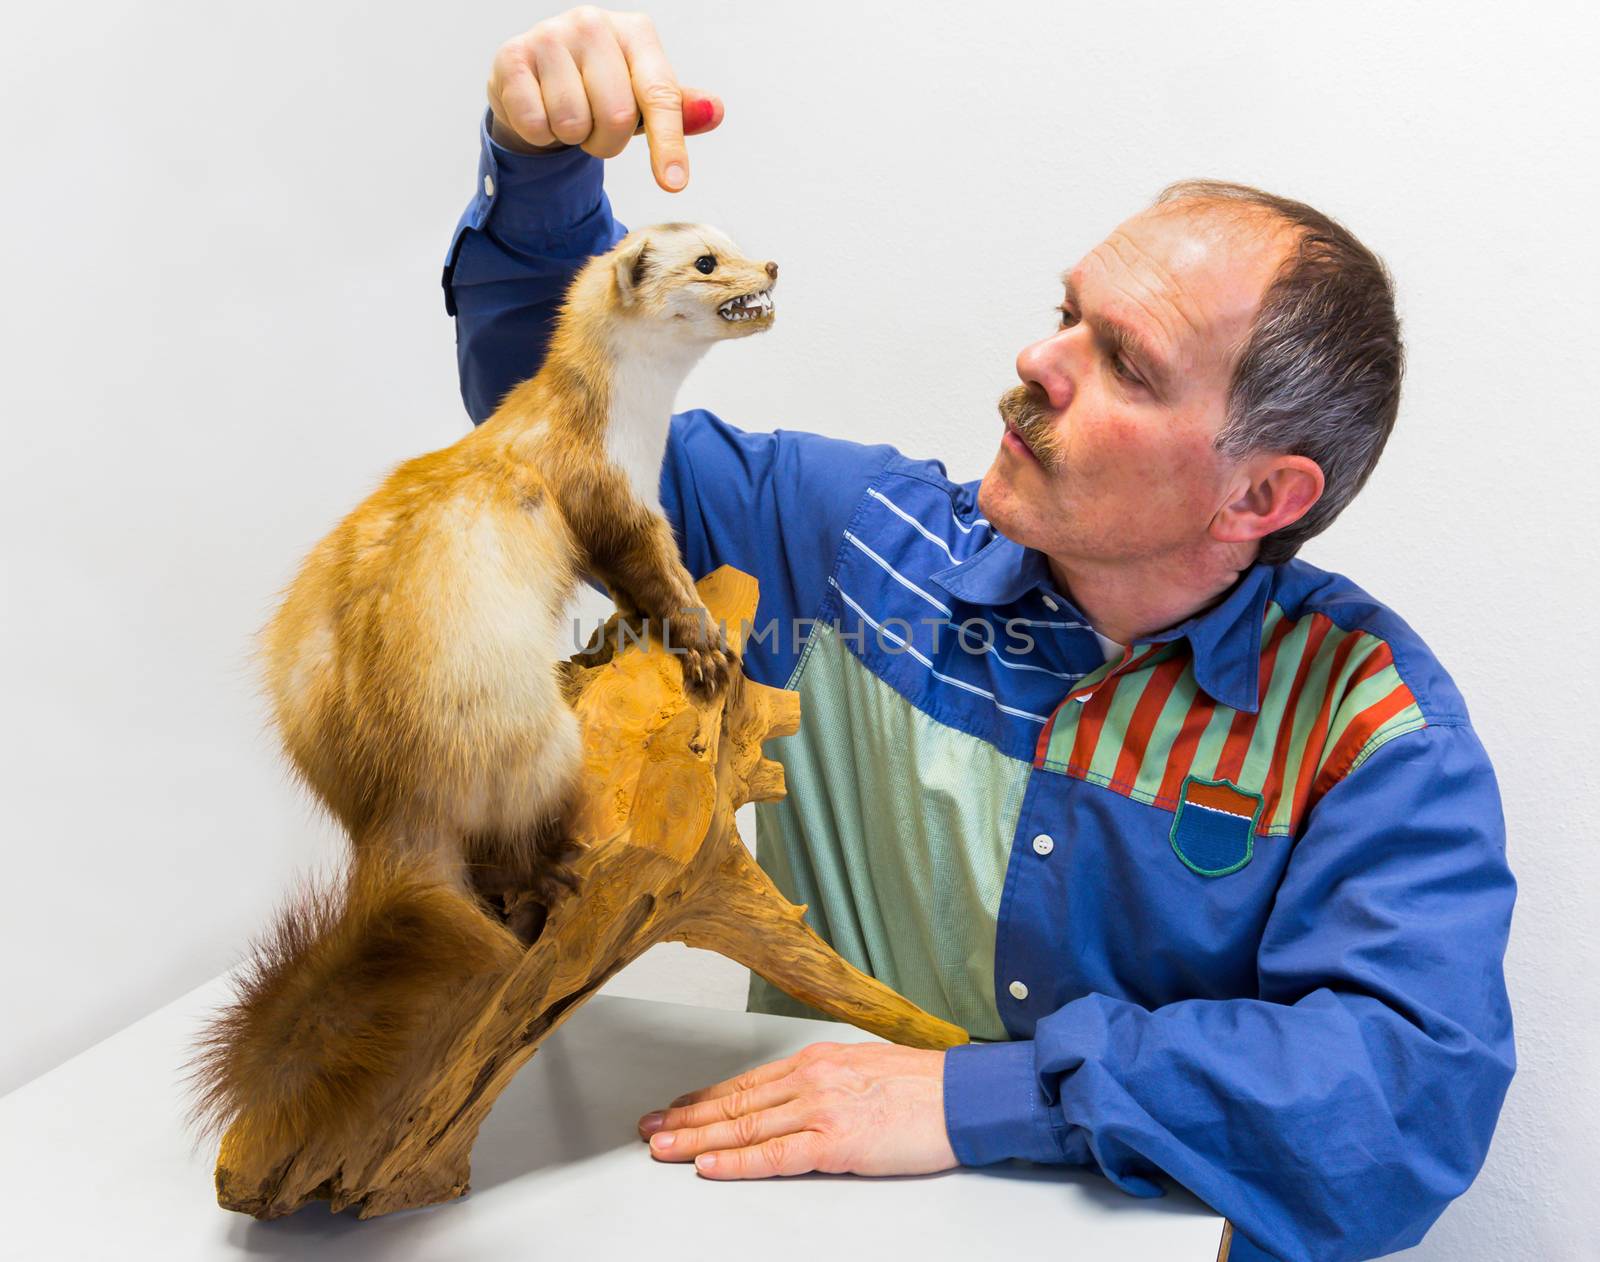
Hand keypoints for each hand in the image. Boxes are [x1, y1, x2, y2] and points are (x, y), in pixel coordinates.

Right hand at [487, 6, 723, 191]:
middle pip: (617, 117)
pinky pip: (536, 123)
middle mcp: (593, 23)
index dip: (668, 144)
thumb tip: (713, 111)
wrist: (536, 75)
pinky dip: (541, 133)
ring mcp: (549, 35)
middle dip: (608, 142)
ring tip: (569, 115)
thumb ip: (677, 108)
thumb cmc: (599, 87)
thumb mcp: (642, 98)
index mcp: (636, 33)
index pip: (660, 95)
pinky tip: (541, 110)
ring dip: (573, 138)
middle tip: (596, 128)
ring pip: (574, 123)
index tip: (674, 184)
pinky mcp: (511, 56)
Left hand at [635, 1041, 958, 1178]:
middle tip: (649, 1130)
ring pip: (745, 1127)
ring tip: (663, 1148)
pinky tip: (709, 1166)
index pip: (746, 1083)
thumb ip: (825, 1081)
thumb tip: (794, 1096)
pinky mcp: (837, 1141)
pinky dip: (737, 1162)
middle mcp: (810, 1079)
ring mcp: (821, 1109)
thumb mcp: (862, 1068)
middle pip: (735, 1104)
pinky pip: (775, 1156)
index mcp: (816, 1061)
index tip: (674, 1109)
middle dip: (686, 1119)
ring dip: (697, 1139)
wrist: (964, 1095)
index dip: (704, 1098)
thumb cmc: (922, 1086)